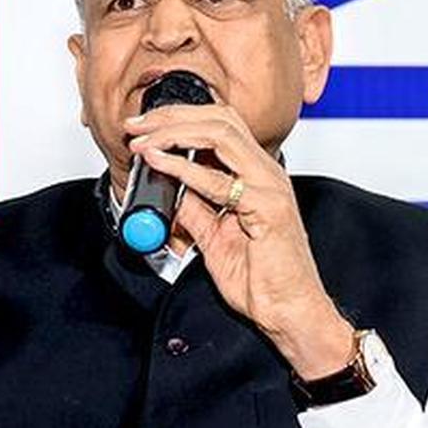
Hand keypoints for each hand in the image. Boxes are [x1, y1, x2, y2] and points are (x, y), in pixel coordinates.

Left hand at [123, 104, 352, 378]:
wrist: (290, 311)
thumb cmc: (264, 279)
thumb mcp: (213, 238)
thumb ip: (193, 210)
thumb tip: (167, 190)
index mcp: (256, 175)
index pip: (219, 124)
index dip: (178, 118)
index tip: (143, 127)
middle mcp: (266, 174)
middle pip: (218, 119)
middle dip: (171, 116)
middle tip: (136, 125)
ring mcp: (270, 187)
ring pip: (220, 134)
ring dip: (173, 132)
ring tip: (143, 141)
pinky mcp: (268, 207)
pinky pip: (220, 179)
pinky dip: (184, 166)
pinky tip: (160, 163)